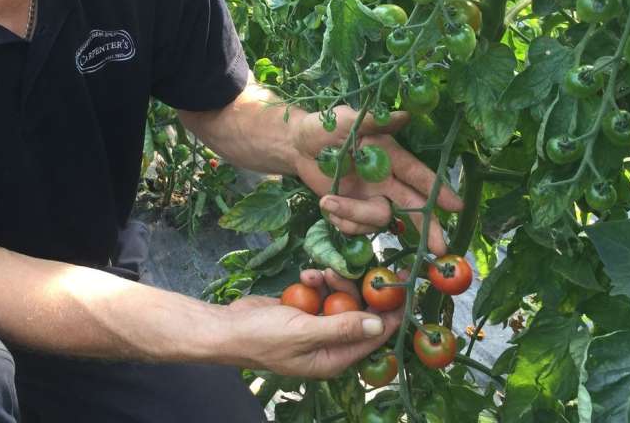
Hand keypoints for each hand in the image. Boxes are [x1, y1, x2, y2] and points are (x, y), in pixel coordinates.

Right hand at [225, 268, 405, 377]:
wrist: (227, 327)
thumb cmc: (262, 337)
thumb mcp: (304, 332)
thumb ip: (343, 327)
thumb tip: (380, 324)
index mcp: (334, 358)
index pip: (374, 337)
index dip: (390, 314)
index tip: (402, 288)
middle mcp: (329, 344)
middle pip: (358, 313)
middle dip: (352, 290)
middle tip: (340, 271)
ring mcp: (315, 325)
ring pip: (340, 298)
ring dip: (332, 281)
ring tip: (317, 273)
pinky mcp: (303, 309)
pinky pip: (321, 292)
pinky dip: (316, 281)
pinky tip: (305, 275)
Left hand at [290, 105, 462, 254]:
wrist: (297, 146)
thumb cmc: (324, 127)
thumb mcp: (346, 120)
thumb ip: (374, 122)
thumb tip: (404, 115)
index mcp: (391, 157)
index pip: (419, 176)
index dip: (438, 191)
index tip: (456, 206)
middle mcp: (386, 181)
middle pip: (413, 208)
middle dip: (427, 228)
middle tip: (438, 248)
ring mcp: (370, 198)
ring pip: (379, 219)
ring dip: (355, 216)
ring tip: (328, 201)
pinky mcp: (353, 212)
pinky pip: (357, 228)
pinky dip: (342, 221)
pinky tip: (327, 204)